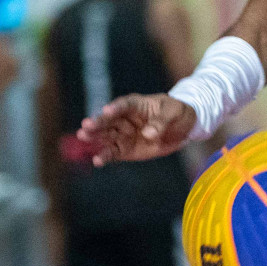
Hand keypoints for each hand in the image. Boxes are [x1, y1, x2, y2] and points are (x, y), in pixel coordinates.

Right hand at [77, 93, 195, 165]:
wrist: (183, 128)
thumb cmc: (177, 113)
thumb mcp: (173, 113)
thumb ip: (160, 122)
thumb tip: (148, 133)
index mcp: (136, 104)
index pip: (124, 104)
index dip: (116, 107)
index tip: (107, 111)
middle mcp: (125, 118)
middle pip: (109, 120)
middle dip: (98, 123)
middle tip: (86, 126)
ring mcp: (123, 134)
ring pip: (106, 136)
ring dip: (94, 138)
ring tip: (83, 138)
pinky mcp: (125, 150)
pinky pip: (112, 153)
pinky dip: (105, 156)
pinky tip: (97, 161)